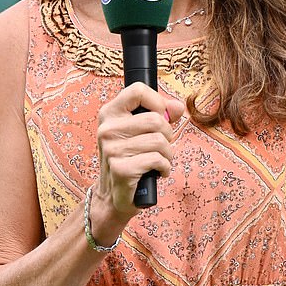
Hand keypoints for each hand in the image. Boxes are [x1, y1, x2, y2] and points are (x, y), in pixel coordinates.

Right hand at [92, 83, 184, 226]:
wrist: (112, 194)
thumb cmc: (130, 159)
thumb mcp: (141, 132)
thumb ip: (160, 114)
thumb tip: (177, 106)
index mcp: (110, 113)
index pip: (137, 90)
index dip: (157, 101)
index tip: (161, 115)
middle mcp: (107, 129)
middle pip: (155, 119)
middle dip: (168, 134)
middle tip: (161, 146)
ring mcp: (112, 149)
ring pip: (160, 141)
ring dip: (168, 154)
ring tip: (159, 160)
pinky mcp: (121, 169)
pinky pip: (157, 160)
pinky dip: (165, 167)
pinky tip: (157, 172)